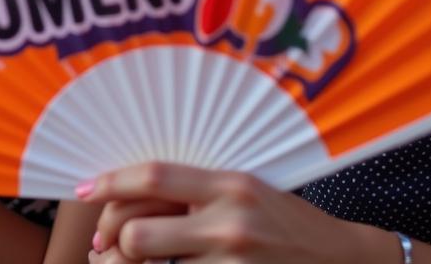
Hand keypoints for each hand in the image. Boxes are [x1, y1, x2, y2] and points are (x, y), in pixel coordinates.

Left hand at [80, 163, 387, 263]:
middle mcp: (229, 221)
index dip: (109, 182)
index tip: (83, 190)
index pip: (153, 176)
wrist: (346, 262)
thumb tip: (130, 202)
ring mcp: (234, 262)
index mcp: (228, 183)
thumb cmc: (288, 224)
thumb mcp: (245, 191)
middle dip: (114, 243)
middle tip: (107, 247)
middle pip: (139, 233)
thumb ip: (195, 193)